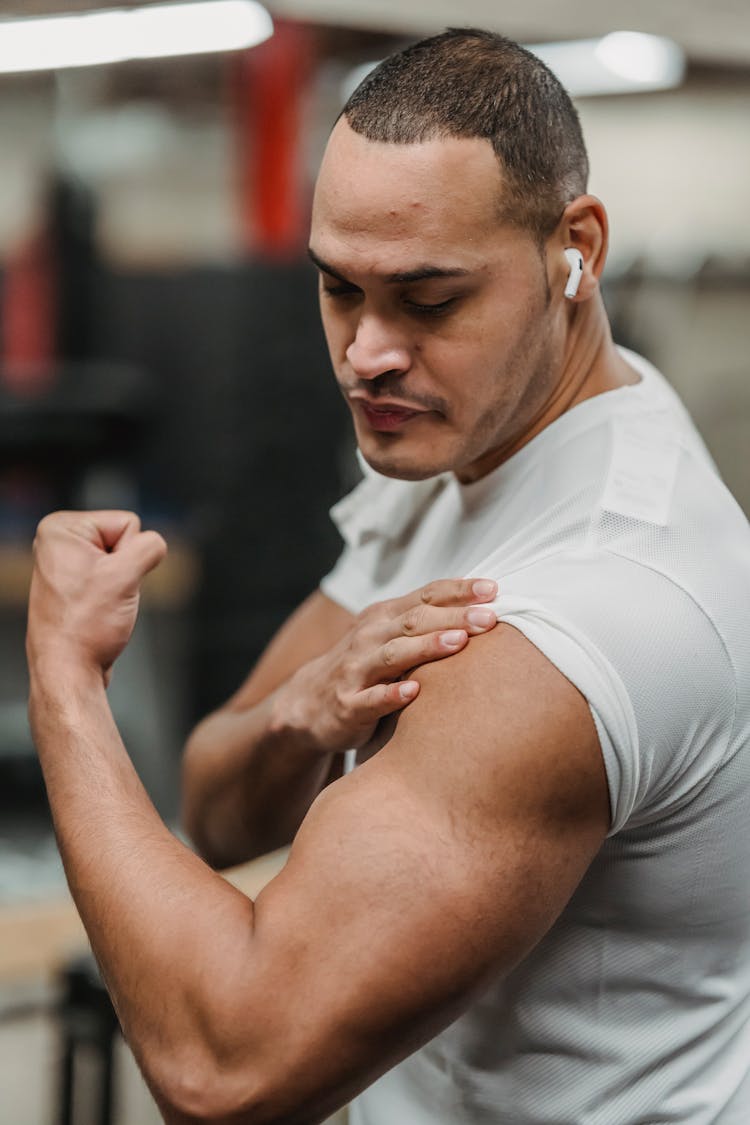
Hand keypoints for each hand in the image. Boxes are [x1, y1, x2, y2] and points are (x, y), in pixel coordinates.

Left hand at [27, 510, 166, 684]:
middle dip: (125, 569)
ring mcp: (66, 564)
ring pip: (122, 560)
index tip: (106, 582)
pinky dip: (115, 595)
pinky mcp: (75, 585)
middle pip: (124, 538)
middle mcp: (59, 542)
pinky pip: (113, 577)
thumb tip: (156, 544)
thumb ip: (150, 546)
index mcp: (60, 528)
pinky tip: (99, 612)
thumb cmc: (85, 627)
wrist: (69, 670)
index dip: (128, 554)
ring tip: (100, 605)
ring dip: (122, 584)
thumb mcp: (126, 576)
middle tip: (104, 596)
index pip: (128, 522)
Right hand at [276, 578, 497, 753]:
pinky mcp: (348, 704)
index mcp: (384, 616)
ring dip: (427, 647)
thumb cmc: (365, 665)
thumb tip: (483, 604)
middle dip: (454, 617)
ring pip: (394, 654)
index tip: (494, 589)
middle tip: (489, 617)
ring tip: (459, 642)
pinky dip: (392, 694)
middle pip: (415, 621)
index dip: (459, 591)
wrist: (309, 703)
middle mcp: (370, 637)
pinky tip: (414, 692)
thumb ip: (425, 620)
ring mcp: (357, 670)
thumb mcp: (389, 635)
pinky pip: (371, 699)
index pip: (426, 596)